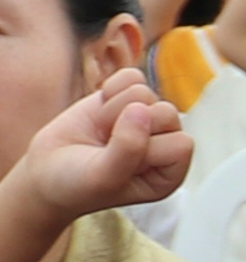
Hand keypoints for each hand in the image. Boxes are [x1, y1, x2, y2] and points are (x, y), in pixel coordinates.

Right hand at [16, 69, 195, 217]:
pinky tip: (100, 108)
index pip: (182, 144)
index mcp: (170, 172)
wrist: (47, 171)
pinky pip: (132, 77)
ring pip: (146, 93)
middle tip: (105, 142)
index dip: (148, 146)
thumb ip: (128, 149)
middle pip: (167, 113)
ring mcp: (146, 119)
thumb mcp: (104, 177)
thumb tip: (142, 109)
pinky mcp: (126, 98)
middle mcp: (164, 143)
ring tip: (101, 130)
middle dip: (129, 124)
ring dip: (115, 109)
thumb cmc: (78, 184)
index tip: (121, 160)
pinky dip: (112, 88)